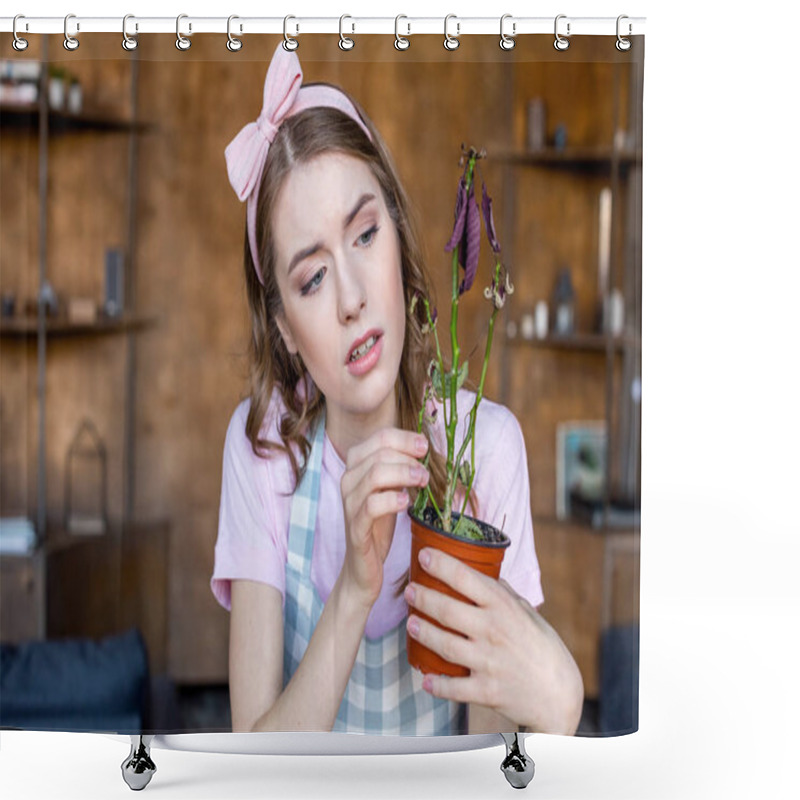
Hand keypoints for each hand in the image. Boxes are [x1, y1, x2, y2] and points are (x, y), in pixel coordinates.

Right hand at [339, 429, 429, 608]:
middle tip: (426, 472)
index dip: (405, 438)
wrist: (362, 568)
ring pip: (374, 474)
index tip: (425, 447)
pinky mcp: (356, 528)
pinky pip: (371, 506)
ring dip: (404, 473)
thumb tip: (424, 447)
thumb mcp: (391, 490)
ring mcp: (349, 504)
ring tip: (421, 482)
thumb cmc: (378, 525)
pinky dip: (392, 500)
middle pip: (379, 453)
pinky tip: (406, 503)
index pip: (379, 437)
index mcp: (356, 467)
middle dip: (408, 457)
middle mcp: (348, 481)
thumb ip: (400, 468)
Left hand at [404, 547, 583, 733]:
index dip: (441, 564)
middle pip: (448, 610)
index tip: (424, 555)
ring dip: (423, 633)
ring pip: (445, 644)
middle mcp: (494, 631)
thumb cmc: (543, 648)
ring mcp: (489, 661)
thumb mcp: (527, 613)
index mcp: (504, 607)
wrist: (559, 694)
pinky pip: (454, 687)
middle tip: (409, 590)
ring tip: (411, 623)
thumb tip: (482, 574)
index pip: (466, 578)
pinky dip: (436, 684)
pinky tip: (425, 678)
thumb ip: (503, 594)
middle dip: (423, 597)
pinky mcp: (486, 691)